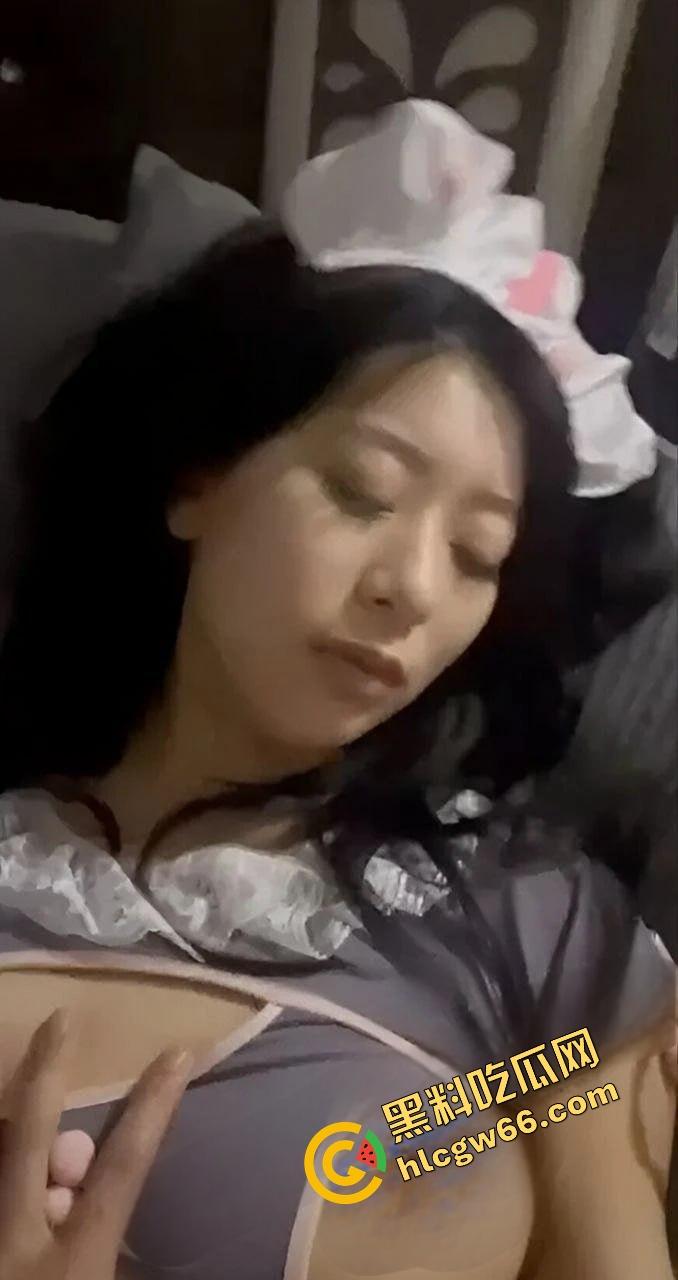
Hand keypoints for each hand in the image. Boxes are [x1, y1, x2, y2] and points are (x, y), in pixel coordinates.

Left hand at [0, 1009, 192, 1279]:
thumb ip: (112, 1243)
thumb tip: (98, 1183)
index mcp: (77, 1263)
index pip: (124, 1166)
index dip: (152, 1106)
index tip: (178, 1051)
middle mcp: (16, 1239)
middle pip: (29, 1134)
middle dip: (44, 1069)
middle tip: (60, 1018)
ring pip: (1, 1150)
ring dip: (17, 1127)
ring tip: (39, 1097)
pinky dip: (8, 1158)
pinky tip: (21, 1167)